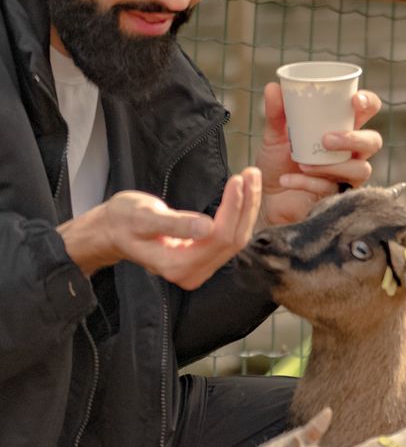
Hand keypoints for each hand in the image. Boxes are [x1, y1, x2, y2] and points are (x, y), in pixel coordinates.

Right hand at [61, 169, 262, 289]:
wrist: (113, 231)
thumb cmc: (123, 220)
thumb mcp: (144, 217)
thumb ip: (175, 224)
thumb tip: (208, 227)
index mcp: (177, 266)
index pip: (218, 237)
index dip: (233, 208)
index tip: (238, 179)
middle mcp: (192, 274)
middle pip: (233, 239)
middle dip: (245, 205)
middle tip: (252, 173)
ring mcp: (200, 269)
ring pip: (236, 239)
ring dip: (247, 208)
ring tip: (252, 178)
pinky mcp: (204, 260)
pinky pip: (230, 238)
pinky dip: (239, 215)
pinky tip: (245, 194)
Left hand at [255, 83, 383, 228]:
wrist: (266, 197)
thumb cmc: (277, 164)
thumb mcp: (274, 136)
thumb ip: (276, 113)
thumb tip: (274, 87)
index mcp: (341, 129)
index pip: (367, 111)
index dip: (368, 103)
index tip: (355, 100)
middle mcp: (351, 151)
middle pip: (373, 141)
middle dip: (354, 139)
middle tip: (327, 140)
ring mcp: (348, 175)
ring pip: (362, 169)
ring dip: (333, 165)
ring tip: (303, 163)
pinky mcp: (339, 196)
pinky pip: (333, 188)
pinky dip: (308, 182)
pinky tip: (287, 179)